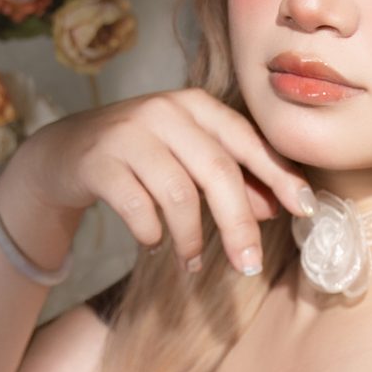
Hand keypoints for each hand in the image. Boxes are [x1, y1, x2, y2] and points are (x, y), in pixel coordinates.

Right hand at [6, 87, 315, 278]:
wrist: (64, 153)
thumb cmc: (142, 159)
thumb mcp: (188, 162)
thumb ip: (232, 180)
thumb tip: (275, 208)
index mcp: (196, 106)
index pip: (247, 141)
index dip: (279, 176)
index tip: (306, 209)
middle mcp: (166, 111)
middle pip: (217, 171)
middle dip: (239, 224)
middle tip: (249, 266)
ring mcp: (130, 132)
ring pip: (179, 194)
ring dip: (191, 238)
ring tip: (192, 261)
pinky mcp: (99, 160)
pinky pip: (139, 207)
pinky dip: (152, 233)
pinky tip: (154, 243)